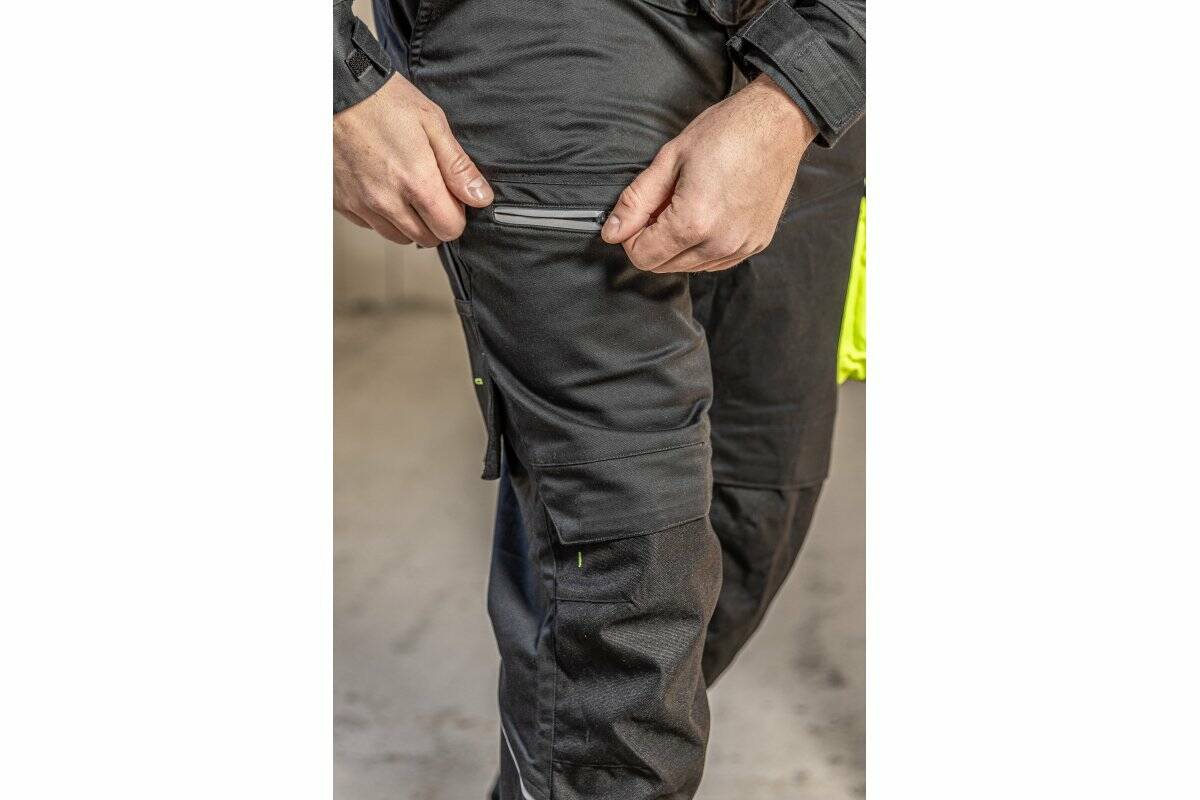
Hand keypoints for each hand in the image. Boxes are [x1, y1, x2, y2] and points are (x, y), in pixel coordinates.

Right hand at [334, 73, 493, 245]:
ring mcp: (362, 204)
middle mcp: (387, 201)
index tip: (452, 197)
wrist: (333, 91)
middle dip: (434, 220)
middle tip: (430, 190)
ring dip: (408, 222)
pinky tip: (382, 187)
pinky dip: (380, 214)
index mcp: (416, 182)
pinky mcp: (342, 202)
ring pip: (397, 236)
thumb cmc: (381, 100)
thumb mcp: (432, 122)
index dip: (456, 215)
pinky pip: (370, 225)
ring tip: (405, 189)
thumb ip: (457, 165)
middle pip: (426, 238)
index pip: (449, 229)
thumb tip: (479, 196)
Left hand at [601, 75, 817, 271]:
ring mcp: (741, 247)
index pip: (643, 256)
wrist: (777, 122)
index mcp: (694, 223)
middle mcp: (720, 244)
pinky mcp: (755, 245)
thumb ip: (636, 201)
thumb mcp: (669, 159)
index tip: (639, 213)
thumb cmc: (725, 132)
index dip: (631, 236)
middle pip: (664, 267)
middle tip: (664, 204)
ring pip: (689, 267)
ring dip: (678, 245)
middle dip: (654, 241)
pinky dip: (703, 246)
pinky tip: (709, 214)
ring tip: (689, 204)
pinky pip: (715, 261)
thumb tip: (611, 232)